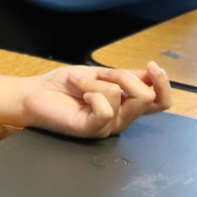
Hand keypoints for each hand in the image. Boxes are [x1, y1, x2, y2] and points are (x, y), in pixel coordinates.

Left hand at [22, 62, 172, 137]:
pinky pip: (105, 110)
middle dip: (124, 76)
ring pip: (122, 96)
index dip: (162, 84)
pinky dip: (92, 93)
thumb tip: (149, 74)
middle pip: (148, 98)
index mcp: (125, 104)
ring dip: (96, 81)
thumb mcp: (98, 74)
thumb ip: (124, 77)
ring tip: (78, 83)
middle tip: (102, 73)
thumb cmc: (63, 85)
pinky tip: (81, 95)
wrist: (34, 93)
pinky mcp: (92, 130)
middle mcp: (121, 117)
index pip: (159, 102)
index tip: (152, 66)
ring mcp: (107, 126)